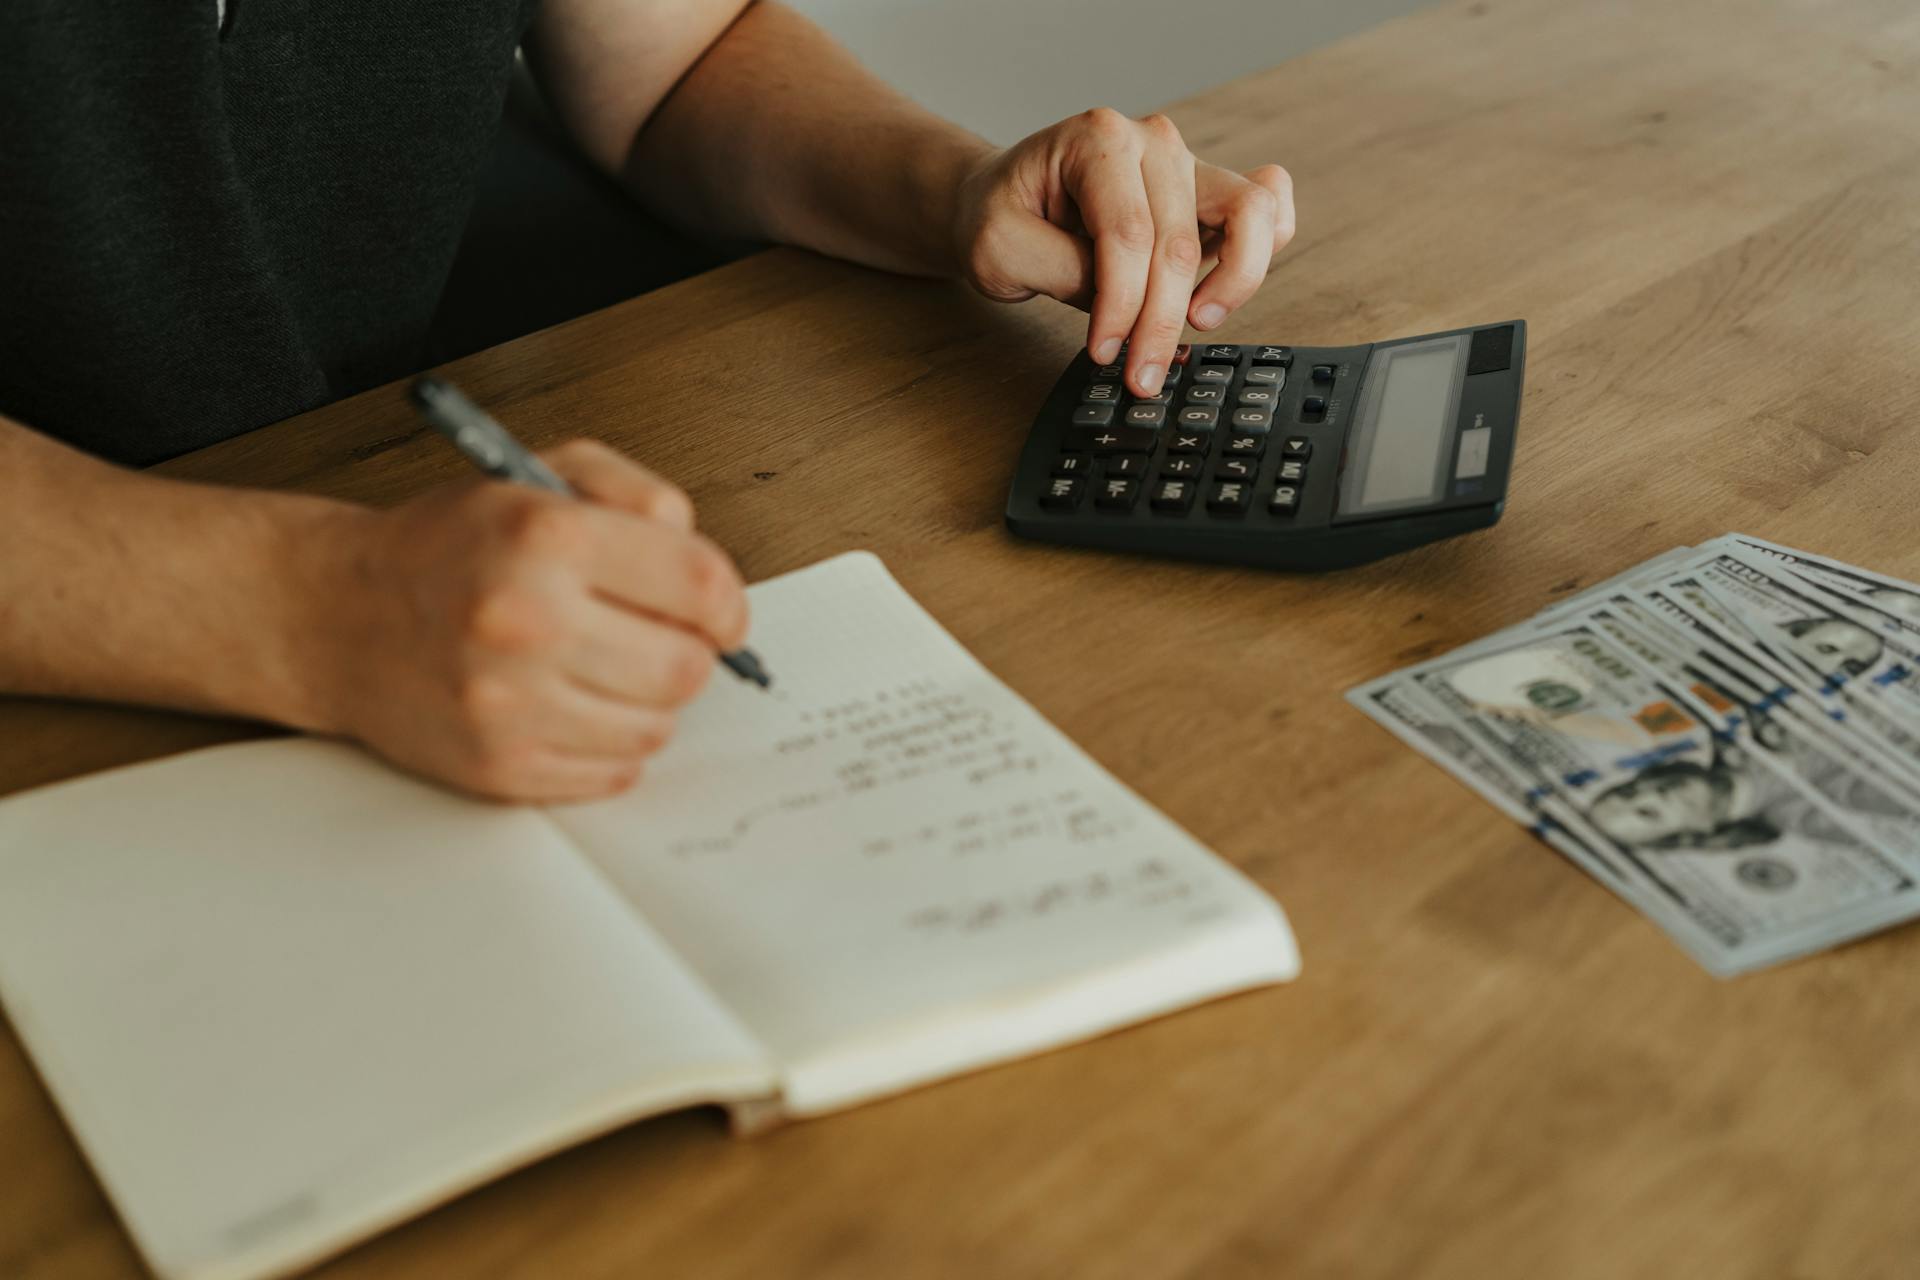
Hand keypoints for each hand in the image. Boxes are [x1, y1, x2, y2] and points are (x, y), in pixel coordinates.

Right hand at [307, 440, 746, 801]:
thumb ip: (640, 498)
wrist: (336, 614)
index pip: (698, 586)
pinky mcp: (497, 765)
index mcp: (545, 538)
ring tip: (607, 669)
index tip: (721, 614)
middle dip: (689, 653)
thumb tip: (710, 576)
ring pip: (655, 728)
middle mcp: (526, 621)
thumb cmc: (446, 545)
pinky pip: (612, 774)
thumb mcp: (540, 473)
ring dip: (650, 702)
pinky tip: (575, 706)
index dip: (727, 604)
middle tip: (658, 638)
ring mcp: (508, 703)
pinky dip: (611, 745)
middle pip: (685, 667)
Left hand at [953, 109, 1295, 397]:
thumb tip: (1125, 310)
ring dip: (1234, 281)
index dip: (1121, 304)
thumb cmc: (1001, 218)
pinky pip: (1268, 211)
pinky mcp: (1208, 195)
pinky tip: (1216, 295)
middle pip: (1181, 241)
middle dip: (1162, 320)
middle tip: (1140, 374)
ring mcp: (1187, 166)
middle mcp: (1152, 142)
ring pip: (1252, 214)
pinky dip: (1258, 254)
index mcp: (1097, 139)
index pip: (1128, 233)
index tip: (1105, 353)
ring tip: (1195, 322)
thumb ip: (1063, 272)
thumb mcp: (1001, 250)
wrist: (1002, 201)